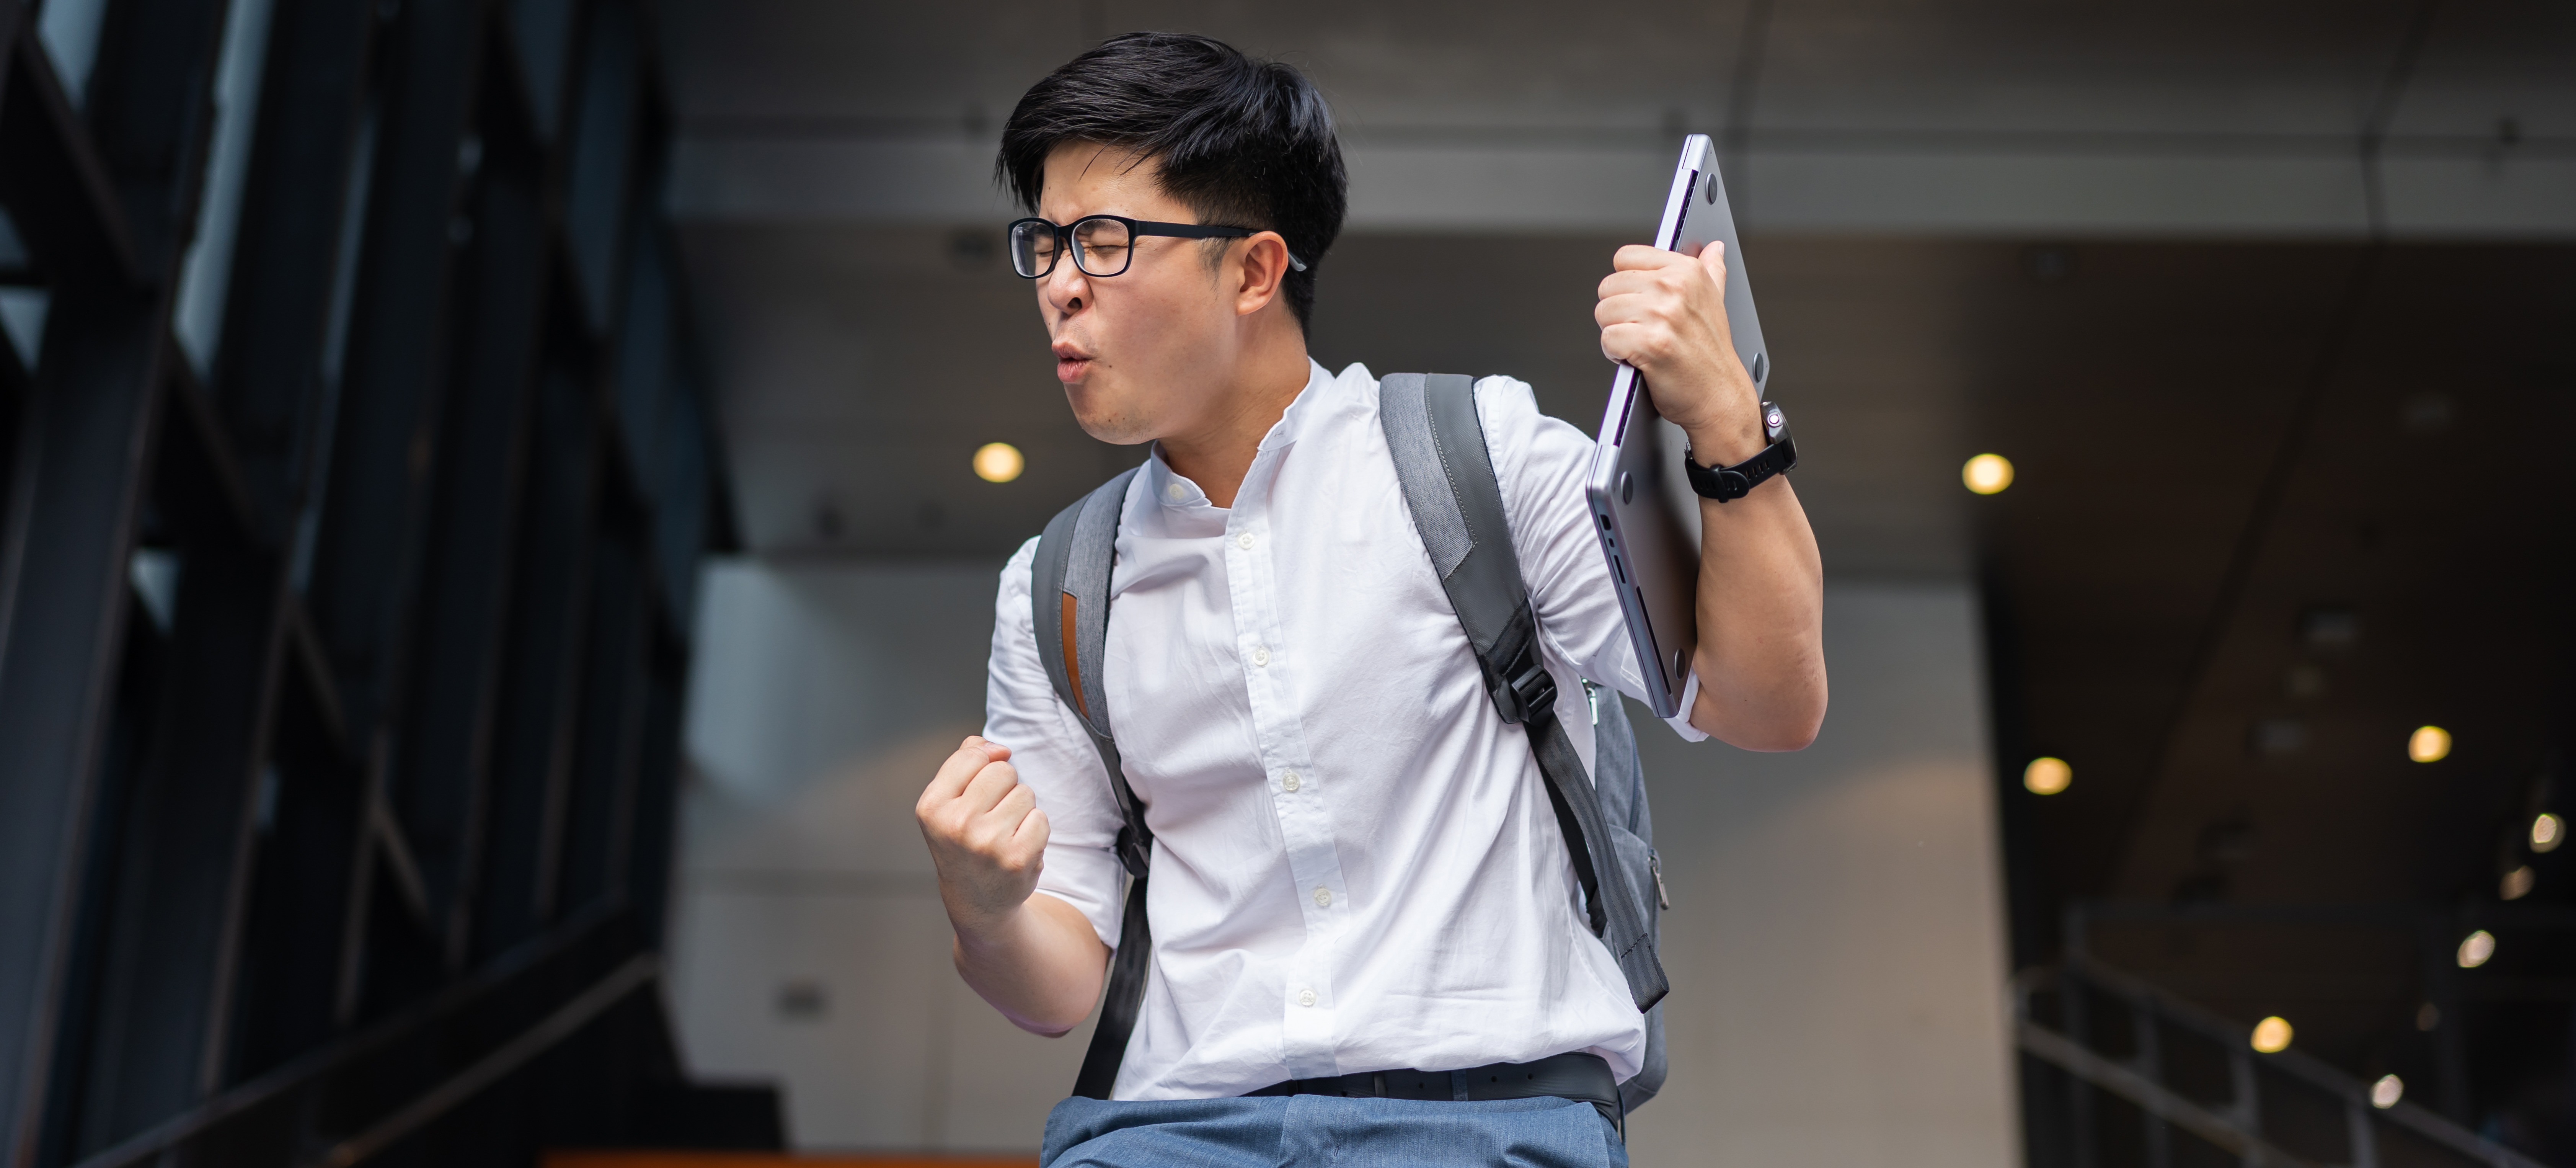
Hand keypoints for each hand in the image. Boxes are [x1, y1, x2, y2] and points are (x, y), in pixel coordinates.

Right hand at [916, 736, 1048, 939]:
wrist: (976, 900)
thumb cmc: (963, 842)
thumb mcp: (947, 802)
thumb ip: (965, 762)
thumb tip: (996, 748)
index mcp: (932, 806)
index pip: (973, 755)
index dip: (984, 765)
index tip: (978, 788)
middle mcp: (956, 824)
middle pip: (1003, 771)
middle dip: (1004, 788)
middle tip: (991, 817)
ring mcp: (987, 843)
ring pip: (1025, 793)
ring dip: (1021, 810)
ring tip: (1003, 834)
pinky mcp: (1017, 858)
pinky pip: (1041, 818)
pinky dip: (1035, 831)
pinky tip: (1017, 848)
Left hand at [1595, 241, 1764, 463]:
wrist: (1720, 396)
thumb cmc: (1711, 353)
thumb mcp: (1715, 302)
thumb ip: (1711, 270)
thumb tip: (1713, 247)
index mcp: (1688, 271)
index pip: (1625, 257)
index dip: (1625, 284)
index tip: (1640, 301)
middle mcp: (1675, 287)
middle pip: (1608, 286)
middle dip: (1617, 312)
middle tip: (1641, 330)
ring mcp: (1662, 315)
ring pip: (1604, 312)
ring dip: (1615, 333)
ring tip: (1639, 345)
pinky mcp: (1650, 343)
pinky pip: (1607, 338)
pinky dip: (1615, 353)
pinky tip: (1635, 359)